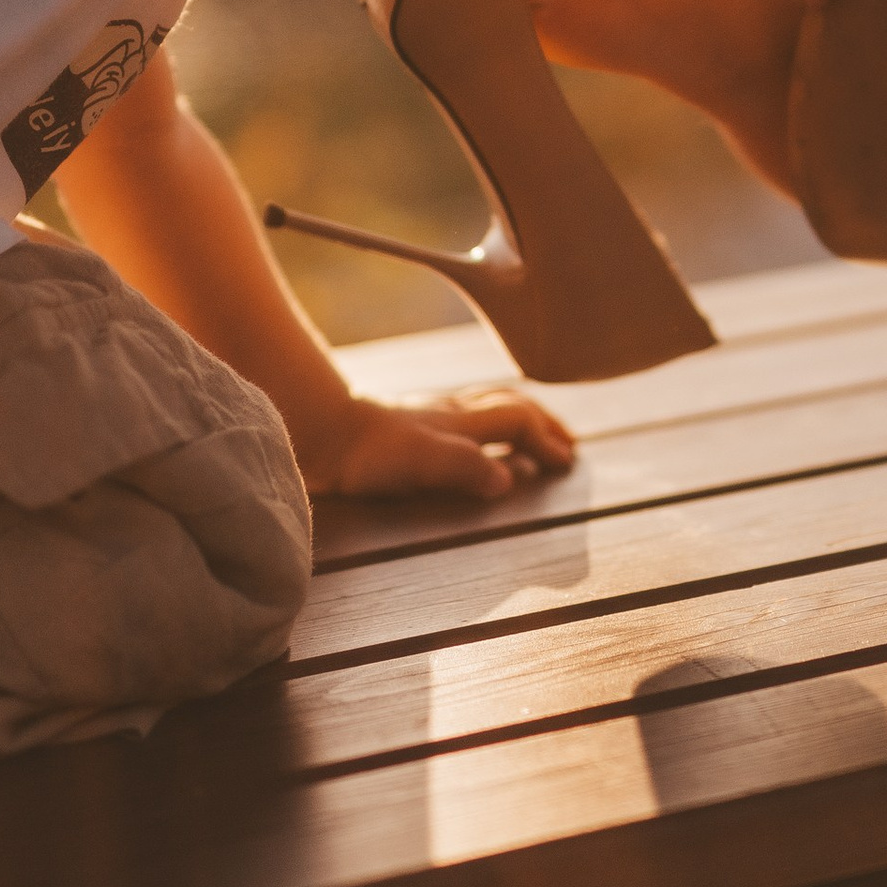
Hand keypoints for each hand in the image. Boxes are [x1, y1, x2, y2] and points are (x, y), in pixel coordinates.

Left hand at [298, 384, 576, 502]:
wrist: (319, 432)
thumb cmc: (369, 453)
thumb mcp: (423, 463)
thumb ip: (466, 468)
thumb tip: (509, 480)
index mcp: (462, 422)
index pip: (518, 421)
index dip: (546, 441)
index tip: (566, 462)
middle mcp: (452, 413)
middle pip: (510, 406)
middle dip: (543, 423)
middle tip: (566, 443)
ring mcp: (431, 416)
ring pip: (487, 408)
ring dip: (517, 421)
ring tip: (530, 439)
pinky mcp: (409, 425)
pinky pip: (462, 417)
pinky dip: (484, 426)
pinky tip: (473, 442)